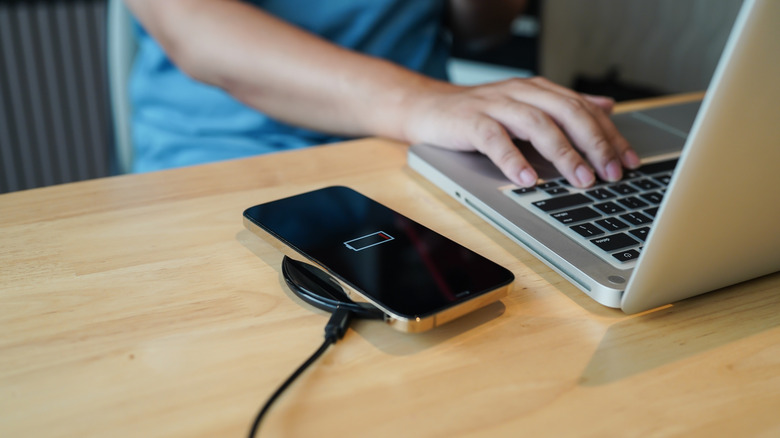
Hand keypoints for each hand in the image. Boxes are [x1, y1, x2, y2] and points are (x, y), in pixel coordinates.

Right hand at [403, 77, 640, 187]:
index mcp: (538, 90)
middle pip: (566, 113)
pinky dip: (513, 159)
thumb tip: (608, 107)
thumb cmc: (478, 114)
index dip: (609, 135)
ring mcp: (495, 105)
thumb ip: (564, 107)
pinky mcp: (470, 121)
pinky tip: (527, 180)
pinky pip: (495, 139)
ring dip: (563, 153)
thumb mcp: (526, 106)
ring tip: (580, 179)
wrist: (428, 107)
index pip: (584, 109)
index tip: (629, 162)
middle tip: (611, 173)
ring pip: (537, 124)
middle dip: (594, 144)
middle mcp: (521, 93)